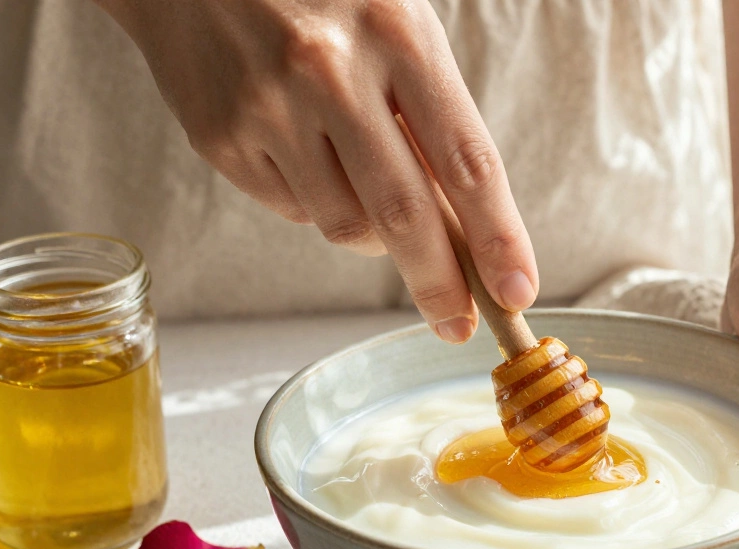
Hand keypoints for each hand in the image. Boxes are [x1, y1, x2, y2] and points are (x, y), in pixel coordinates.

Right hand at [94, 0, 537, 340]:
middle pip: (404, 214)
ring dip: (371, 232)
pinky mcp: (221, 139)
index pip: (466, 161)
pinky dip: (314, 202)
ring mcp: (269, 109)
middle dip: (440, 284)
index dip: (498, 237)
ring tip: (362, 179)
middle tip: (458, 325)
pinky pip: (292, 209)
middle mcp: (331, 72)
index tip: (517, 292)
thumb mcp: (396, 29)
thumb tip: (466, 229)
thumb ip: (433, 119)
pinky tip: (302, 151)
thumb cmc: (322, 0)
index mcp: (398, 36)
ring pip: (344, 224)